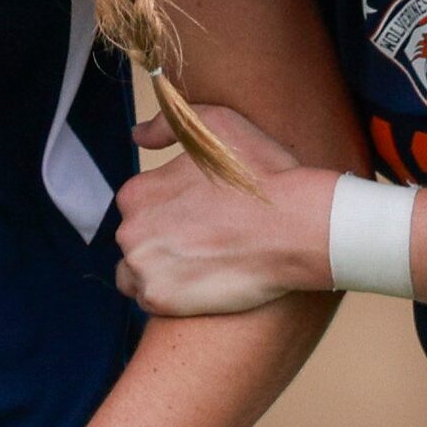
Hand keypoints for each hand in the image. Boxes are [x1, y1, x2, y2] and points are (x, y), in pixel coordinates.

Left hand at [115, 103, 330, 316]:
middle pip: (137, 240)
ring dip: (159, 270)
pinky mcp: (162, 302)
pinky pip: (150, 302)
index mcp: (137, 192)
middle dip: (162, 239)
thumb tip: (137, 135)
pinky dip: (170, 296)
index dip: (170, 209)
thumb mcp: (214, 124)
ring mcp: (144, 269)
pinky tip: (201, 284)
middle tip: (204, 239)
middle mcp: (130, 231)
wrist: (297, 227)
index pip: (139, 207)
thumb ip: (166, 127)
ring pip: (136, 274)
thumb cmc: (261, 173)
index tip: (200, 213)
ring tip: (200, 264)